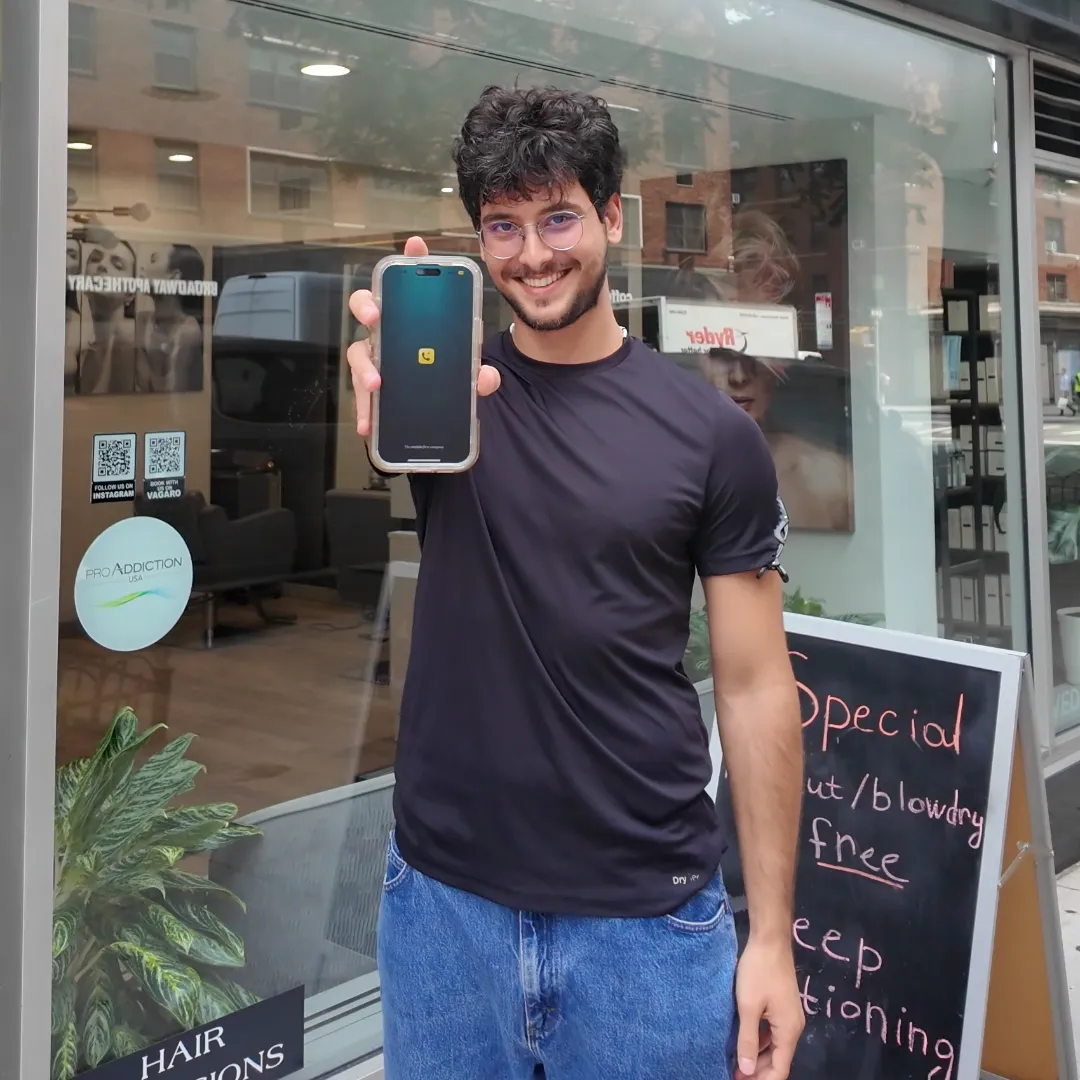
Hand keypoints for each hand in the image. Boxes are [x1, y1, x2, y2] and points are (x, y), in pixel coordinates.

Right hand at [346, 234, 501, 436]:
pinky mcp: (369, 389)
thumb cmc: (446, 380)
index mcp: (413, 319)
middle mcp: (387, 333)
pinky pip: (361, 394)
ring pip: (359, 353)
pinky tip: (370, 425)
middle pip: (367, 306)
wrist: (435, 415)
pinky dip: (365, 410)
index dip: (411, 259)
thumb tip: (486, 378)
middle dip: (368, 305)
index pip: (410, 282)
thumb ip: (479, 375)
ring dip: (365, 368)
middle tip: (376, 315)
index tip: (416, 245)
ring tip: (376, 385)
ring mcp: (374, 359)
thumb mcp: (467, 376)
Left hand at [733, 935, 804, 1079]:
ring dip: (756, 1056)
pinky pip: (770, 1032)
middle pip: (778, 1059)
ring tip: (735, 1063)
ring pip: (773, 1046)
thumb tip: (747, 1070)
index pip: (780, 1069)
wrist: (770, 939)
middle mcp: (792, 1027)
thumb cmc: (758, 972)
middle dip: (757, 1070)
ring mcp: (787, 1015)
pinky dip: (758, 1040)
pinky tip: (743, 1041)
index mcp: (788, 1031)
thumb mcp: (748, 1006)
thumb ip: (748, 1039)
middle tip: (733, 1074)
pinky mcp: (780, 1005)